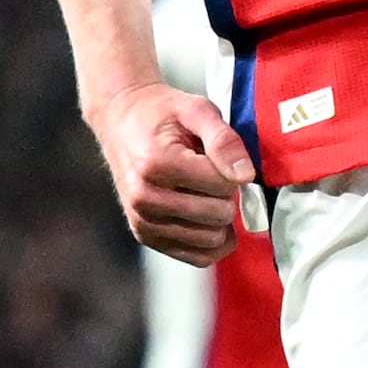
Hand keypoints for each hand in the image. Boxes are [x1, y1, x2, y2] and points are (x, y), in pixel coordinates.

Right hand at [95, 82, 252, 266]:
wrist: (121, 121)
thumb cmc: (161, 114)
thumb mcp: (197, 110)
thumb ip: (224, 140)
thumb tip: (246, 175)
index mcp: (156, 164)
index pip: (222, 185)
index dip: (231, 170)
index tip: (216, 156)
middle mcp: (144, 198)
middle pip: (218, 214)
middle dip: (226, 194)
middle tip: (211, 173)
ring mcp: (143, 221)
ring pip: (211, 240)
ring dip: (219, 218)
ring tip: (203, 191)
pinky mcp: (146, 237)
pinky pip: (197, 257)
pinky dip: (211, 240)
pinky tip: (207, 217)